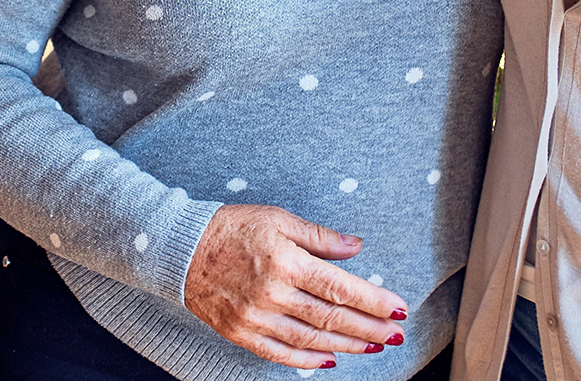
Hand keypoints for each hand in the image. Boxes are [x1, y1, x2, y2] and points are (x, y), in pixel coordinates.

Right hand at [184, 205, 408, 371]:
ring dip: (346, 346)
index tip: (398, 308)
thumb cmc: (234, 227)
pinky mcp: (240, 333)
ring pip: (310, 340)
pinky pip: (278, 353)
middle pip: (330, 318)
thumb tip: (356, 247)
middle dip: (368, 329)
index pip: (339, 287)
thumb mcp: (280, 219)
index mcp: (286, 262)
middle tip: (396, 334)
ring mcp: (255, 318)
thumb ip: (320, 237)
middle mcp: (273, 295)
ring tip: (373, 348)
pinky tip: (327, 361)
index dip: (372, 301)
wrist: (182, 248)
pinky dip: (305, 361)